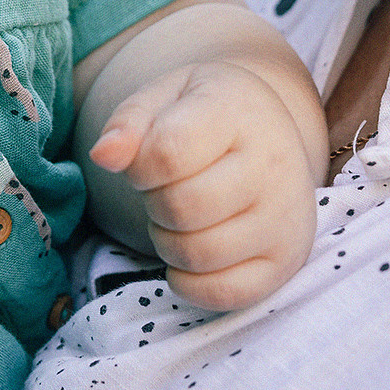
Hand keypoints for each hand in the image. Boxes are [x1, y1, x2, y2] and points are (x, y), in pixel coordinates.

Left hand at [88, 60, 318, 311]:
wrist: (267, 131)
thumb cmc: (204, 112)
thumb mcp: (164, 96)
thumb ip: (128, 122)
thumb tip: (103, 156)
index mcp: (239, 112)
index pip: (169, 152)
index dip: (139, 166)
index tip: (145, 161)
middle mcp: (274, 165)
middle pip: (180, 208)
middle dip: (153, 202)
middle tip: (164, 189)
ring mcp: (286, 218)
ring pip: (197, 254)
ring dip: (167, 241)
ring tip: (179, 215)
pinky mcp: (287, 260)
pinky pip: (224, 293)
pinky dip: (189, 282)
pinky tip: (188, 251)